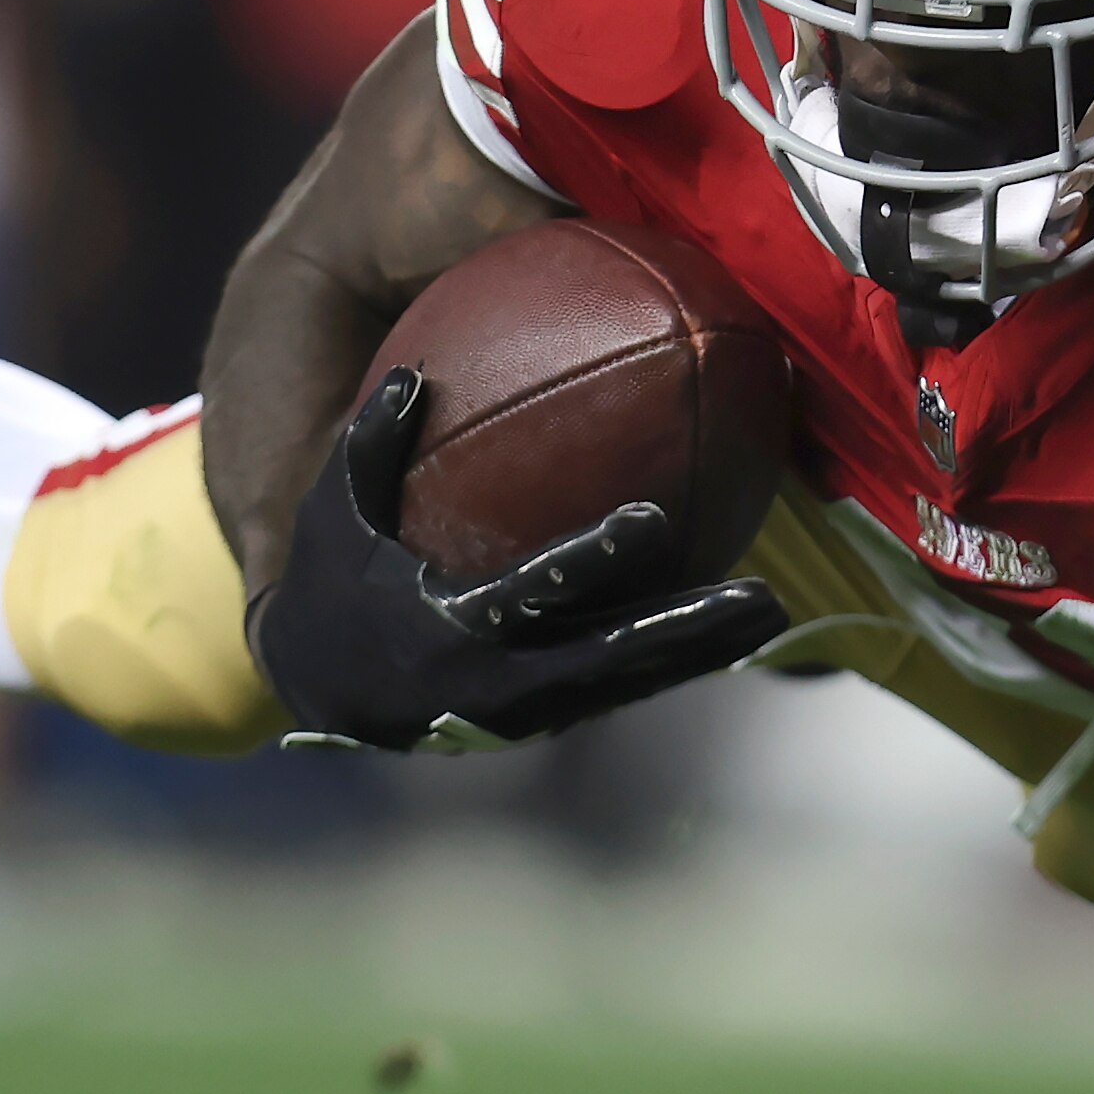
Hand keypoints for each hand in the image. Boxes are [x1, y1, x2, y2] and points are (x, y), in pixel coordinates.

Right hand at [250, 369, 785, 750]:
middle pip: (611, 656)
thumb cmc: (331, 585)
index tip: (652, 521)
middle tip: (760, 598)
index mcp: (447, 626)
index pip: (534, 589)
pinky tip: (732, 625)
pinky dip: (674, 658)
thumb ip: (370, 447)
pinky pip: (622, 686)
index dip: (594, 559)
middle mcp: (497, 679)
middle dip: (685, 631)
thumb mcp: (333, 516)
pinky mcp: (547, 718)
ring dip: (701, 652)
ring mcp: (527, 708)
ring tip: (771, 613)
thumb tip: (412, 374)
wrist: (322, 691)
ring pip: (630, 682)